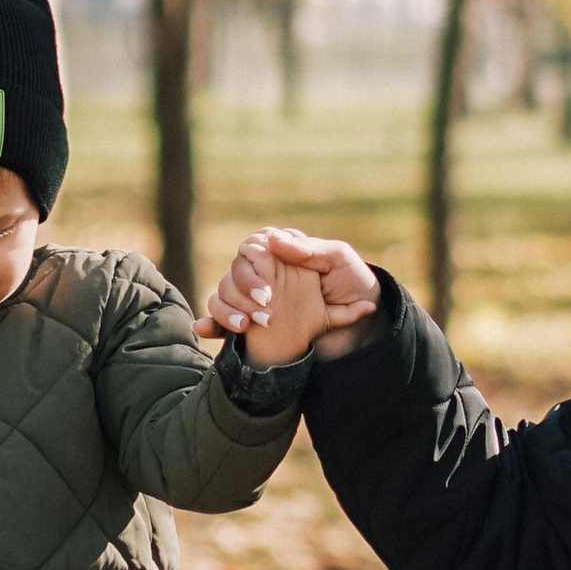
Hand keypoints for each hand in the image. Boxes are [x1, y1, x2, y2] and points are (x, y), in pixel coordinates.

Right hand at [201, 226, 381, 365]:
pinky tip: (204, 330)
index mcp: (286, 252)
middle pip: (236, 271)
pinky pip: (227, 319)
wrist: (366, 323)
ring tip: (244, 327)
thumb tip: (271, 239)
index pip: (254, 246)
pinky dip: (214, 324)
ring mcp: (261, 296)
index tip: (267, 283)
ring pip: (225, 294)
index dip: (253, 261)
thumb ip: (308, 250)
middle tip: (265, 305)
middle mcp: (269, 271)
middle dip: (244, 288)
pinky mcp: (257, 320)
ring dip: (227, 309)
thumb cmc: (355, 284)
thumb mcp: (338, 261)